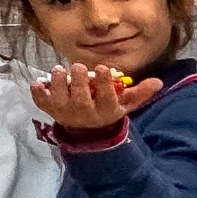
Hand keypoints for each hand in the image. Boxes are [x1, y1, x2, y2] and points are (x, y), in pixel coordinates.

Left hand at [31, 63, 161, 132]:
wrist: (87, 130)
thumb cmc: (108, 109)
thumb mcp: (126, 104)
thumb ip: (140, 92)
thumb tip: (158, 81)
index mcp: (105, 111)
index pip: (105, 98)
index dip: (104, 84)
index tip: (103, 68)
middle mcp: (84, 114)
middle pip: (80, 99)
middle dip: (78, 82)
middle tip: (78, 67)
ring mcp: (65, 112)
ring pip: (59, 99)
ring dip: (58, 83)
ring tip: (59, 70)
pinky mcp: (50, 110)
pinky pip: (41, 103)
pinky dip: (38, 93)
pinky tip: (38, 83)